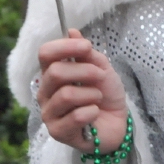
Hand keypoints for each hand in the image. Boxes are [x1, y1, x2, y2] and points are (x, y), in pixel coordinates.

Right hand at [38, 29, 128, 152]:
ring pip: (66, 95)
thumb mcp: (102, 69)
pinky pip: (76, 116)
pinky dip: (92, 112)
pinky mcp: (57, 132)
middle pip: (56, 72)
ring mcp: (49, 113)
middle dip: (86, 71)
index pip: (45, 54)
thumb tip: (72, 32)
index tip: (87, 47)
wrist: (117, 122)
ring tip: (97, 98)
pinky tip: (94, 113)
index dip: (65, 47)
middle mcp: (46, 92)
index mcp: (53, 74)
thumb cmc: (105, 94)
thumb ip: (87, 54)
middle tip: (101, 77)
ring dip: (91, 94)